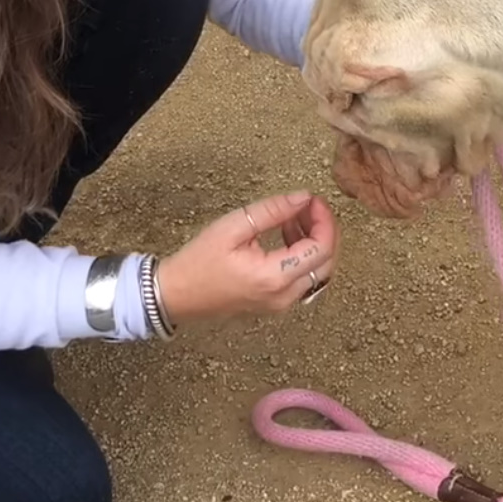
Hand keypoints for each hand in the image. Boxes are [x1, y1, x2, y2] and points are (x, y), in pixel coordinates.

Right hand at [155, 190, 340, 324]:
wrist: (175, 294)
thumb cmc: (198, 261)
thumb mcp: (233, 226)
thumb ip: (272, 211)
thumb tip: (303, 197)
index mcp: (274, 277)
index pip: (321, 249)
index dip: (324, 220)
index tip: (314, 200)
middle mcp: (284, 296)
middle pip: (327, 262)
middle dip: (324, 230)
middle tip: (309, 206)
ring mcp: (281, 304)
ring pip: (318, 272)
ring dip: (314, 242)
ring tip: (293, 217)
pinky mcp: (276, 304)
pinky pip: (304, 279)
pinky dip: (304, 256)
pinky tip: (287, 236)